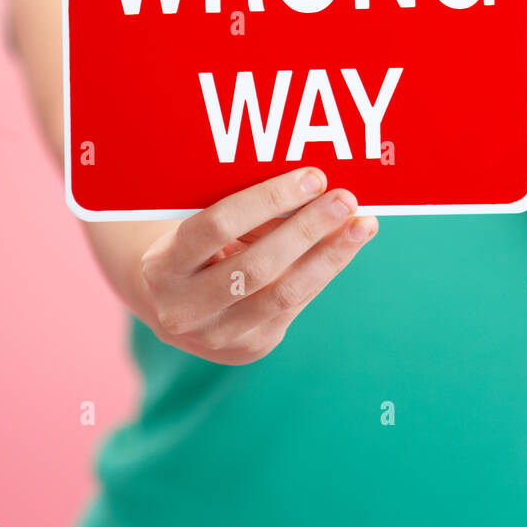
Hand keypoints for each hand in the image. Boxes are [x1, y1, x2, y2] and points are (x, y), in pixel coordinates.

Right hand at [139, 167, 376, 364]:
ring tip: (363, 225)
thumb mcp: (202, 224)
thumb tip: (316, 188)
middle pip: (257, 266)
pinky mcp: (248, 349)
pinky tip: (346, 245)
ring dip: (330, 255)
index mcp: (163, 266)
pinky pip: (294, 305)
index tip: (313, 177)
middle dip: (308, 228)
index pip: (216, 226)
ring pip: (284, 294)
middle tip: (346, 199)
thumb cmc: (196, 246)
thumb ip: (248, 211)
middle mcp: (183, 308)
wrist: (172, 305)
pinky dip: (324, 271)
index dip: (268, 200)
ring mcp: (215, 337)